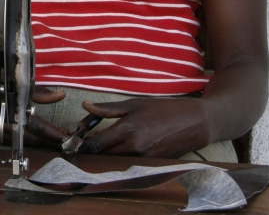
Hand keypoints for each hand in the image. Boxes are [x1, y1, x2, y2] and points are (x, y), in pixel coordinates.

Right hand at [0, 81, 68, 147]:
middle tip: (67, 136)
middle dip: (50, 139)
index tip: (67, 135)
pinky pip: (17, 140)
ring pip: (25, 141)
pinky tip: (39, 134)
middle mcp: (3, 128)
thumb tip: (60, 95)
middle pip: (32, 138)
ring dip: (42, 139)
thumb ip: (36, 91)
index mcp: (8, 113)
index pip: (36, 126)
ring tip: (57, 135)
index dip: (53, 132)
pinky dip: (30, 138)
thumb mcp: (10, 83)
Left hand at [77, 98, 211, 157]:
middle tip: (84, 144)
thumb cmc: (162, 110)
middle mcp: (135, 146)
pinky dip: (120, 159)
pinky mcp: (151, 165)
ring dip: (105, 156)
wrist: (193, 123)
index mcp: (129, 129)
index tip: (74, 143)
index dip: (83, 145)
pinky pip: (128, 164)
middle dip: (92, 152)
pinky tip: (118, 150)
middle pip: (104, 156)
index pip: (97, 144)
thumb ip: (108, 109)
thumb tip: (85, 106)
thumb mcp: (134, 104)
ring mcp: (144, 158)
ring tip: (101, 146)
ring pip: (115, 162)